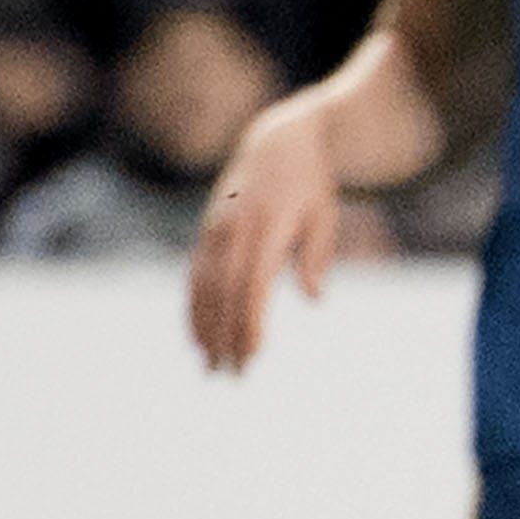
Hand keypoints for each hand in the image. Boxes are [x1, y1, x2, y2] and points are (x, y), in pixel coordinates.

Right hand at [188, 100, 346, 371]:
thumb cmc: (311, 185)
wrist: (277, 142)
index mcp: (264, 227)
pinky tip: (197, 337)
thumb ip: (316, 255)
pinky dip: (194, 308)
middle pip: (223, 293)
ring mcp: (213, 231)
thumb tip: (314, 299)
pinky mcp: (206, 233)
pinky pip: (195, 277)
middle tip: (232, 376)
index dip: (249, 321)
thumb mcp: (325, 213)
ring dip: (204, 329)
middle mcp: (231, 230)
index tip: (253, 355)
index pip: (252, 284)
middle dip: (225, 336)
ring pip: (202, 287)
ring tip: (210, 366)